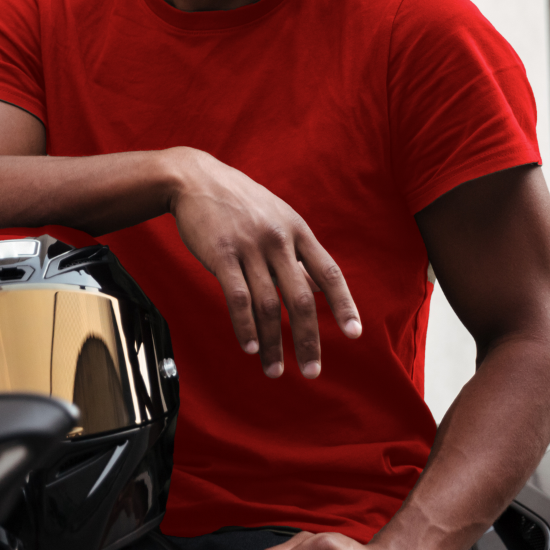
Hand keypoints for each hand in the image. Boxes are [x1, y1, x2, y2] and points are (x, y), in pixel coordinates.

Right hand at [164, 148, 359, 377]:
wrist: (195, 179)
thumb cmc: (240, 202)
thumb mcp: (279, 218)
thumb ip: (300, 254)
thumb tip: (322, 287)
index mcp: (298, 231)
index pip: (329, 273)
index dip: (344, 304)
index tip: (354, 334)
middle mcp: (278, 239)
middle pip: (300, 299)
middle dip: (308, 340)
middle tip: (312, 371)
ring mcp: (249, 246)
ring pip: (268, 305)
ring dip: (272, 343)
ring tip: (275, 370)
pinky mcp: (221, 254)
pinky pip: (238, 298)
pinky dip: (245, 327)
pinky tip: (250, 347)